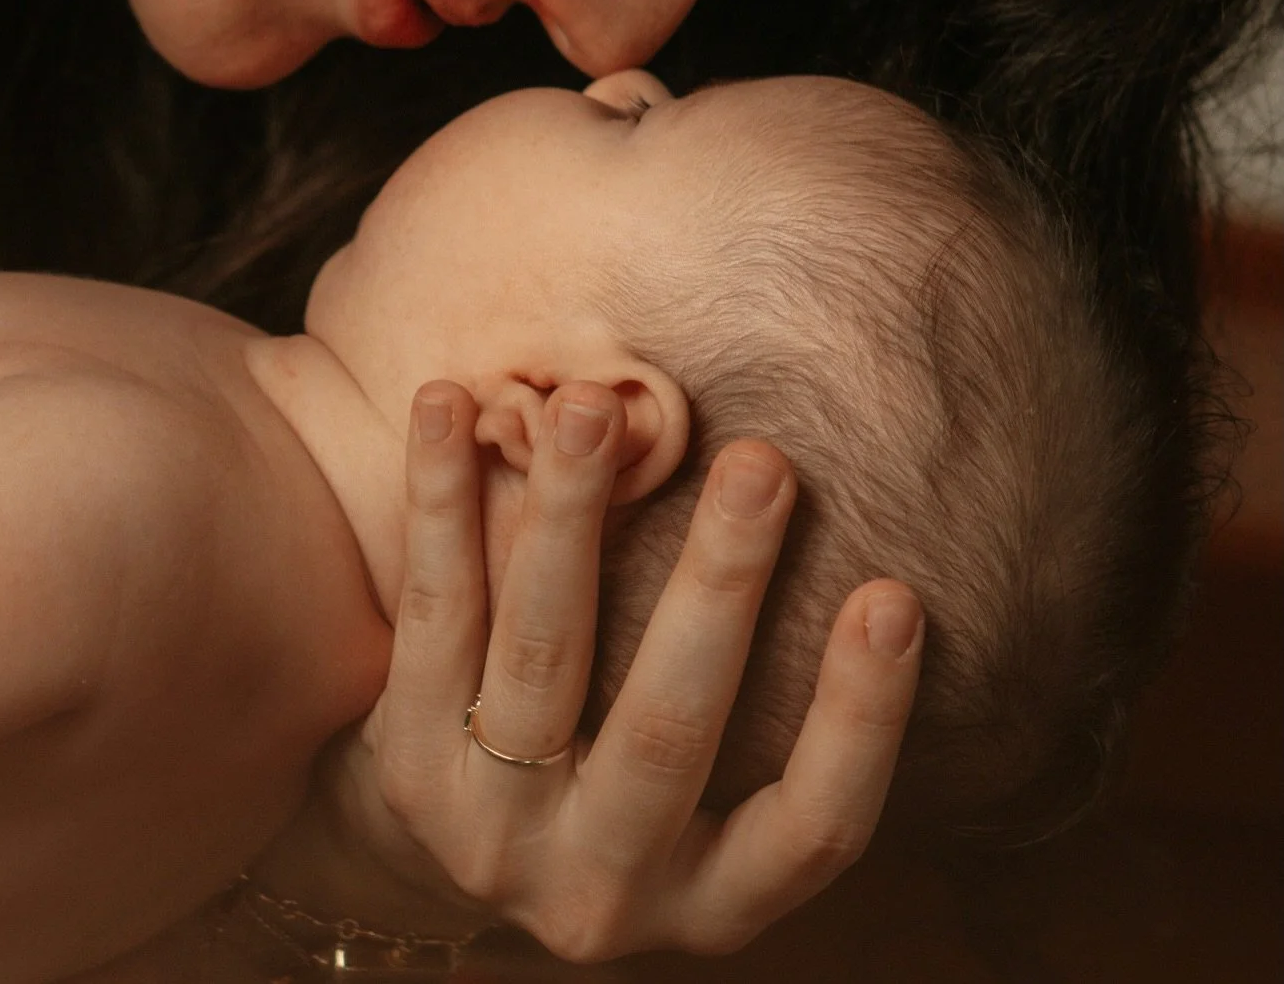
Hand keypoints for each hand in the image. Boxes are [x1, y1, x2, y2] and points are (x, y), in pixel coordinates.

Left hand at [334, 379, 922, 962]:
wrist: (445, 848)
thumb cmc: (624, 772)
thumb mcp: (710, 784)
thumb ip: (763, 684)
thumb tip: (850, 530)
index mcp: (712, 899)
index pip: (813, 828)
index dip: (862, 719)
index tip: (897, 594)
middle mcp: (604, 889)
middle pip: (668, 731)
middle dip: (720, 586)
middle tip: (763, 463)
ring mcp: (494, 838)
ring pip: (544, 658)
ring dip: (570, 516)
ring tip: (593, 406)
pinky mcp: (407, 773)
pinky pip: (434, 616)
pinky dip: (441, 502)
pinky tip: (446, 404)